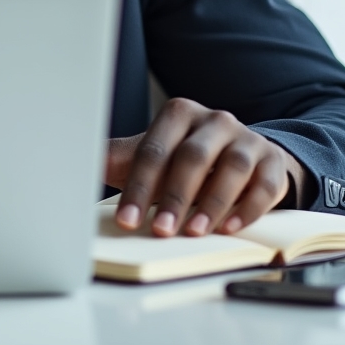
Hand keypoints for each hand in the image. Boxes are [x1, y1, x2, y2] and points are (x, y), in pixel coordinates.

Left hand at [105, 97, 306, 237]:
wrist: (242, 154)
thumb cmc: (187, 156)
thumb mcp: (155, 153)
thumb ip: (122, 158)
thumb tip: (73, 161)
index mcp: (179, 113)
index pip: (154, 150)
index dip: (138, 186)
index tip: (126, 219)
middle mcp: (214, 120)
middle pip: (192, 157)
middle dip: (174, 196)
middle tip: (160, 229)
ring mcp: (247, 138)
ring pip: (231, 168)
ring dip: (211, 203)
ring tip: (194, 232)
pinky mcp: (272, 161)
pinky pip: (265, 184)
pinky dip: (247, 207)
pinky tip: (230, 227)